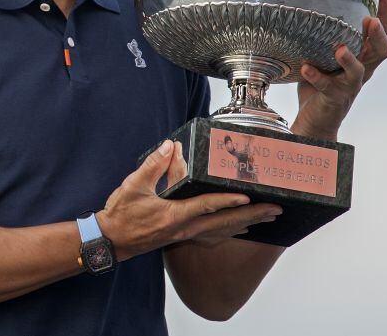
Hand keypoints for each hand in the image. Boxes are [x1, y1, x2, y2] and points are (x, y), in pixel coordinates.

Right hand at [97, 140, 281, 260]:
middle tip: (275, 210)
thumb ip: (154, 165)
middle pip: (224, 223)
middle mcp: (185, 228)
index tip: (248, 197)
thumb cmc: (121, 216)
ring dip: (246, 224)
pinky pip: (213, 236)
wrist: (111, 241)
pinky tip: (239, 229)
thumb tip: (170, 146)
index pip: (207, 206)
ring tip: (266, 218)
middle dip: (252, 216)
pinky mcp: (183, 237)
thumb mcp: (133, 186)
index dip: (228, 201)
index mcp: (175, 215)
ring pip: (222, 231)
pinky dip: (230, 231)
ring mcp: (185, 235)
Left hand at [292, 0, 386, 140]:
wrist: (315, 119)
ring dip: (350, 59)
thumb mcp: (324, 54)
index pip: (383, 32)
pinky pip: (327, 87)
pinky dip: (316, 76)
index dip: (386, 13)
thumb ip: (323, 35)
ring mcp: (349, 85)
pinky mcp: (334, 98)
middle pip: (381, 51)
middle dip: (378, 35)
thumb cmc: (320, 82)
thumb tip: (309, 4)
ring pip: (359, 72)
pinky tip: (305, 68)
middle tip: (370, 20)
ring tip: (339, 49)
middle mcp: (361, 70)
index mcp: (362, 56)